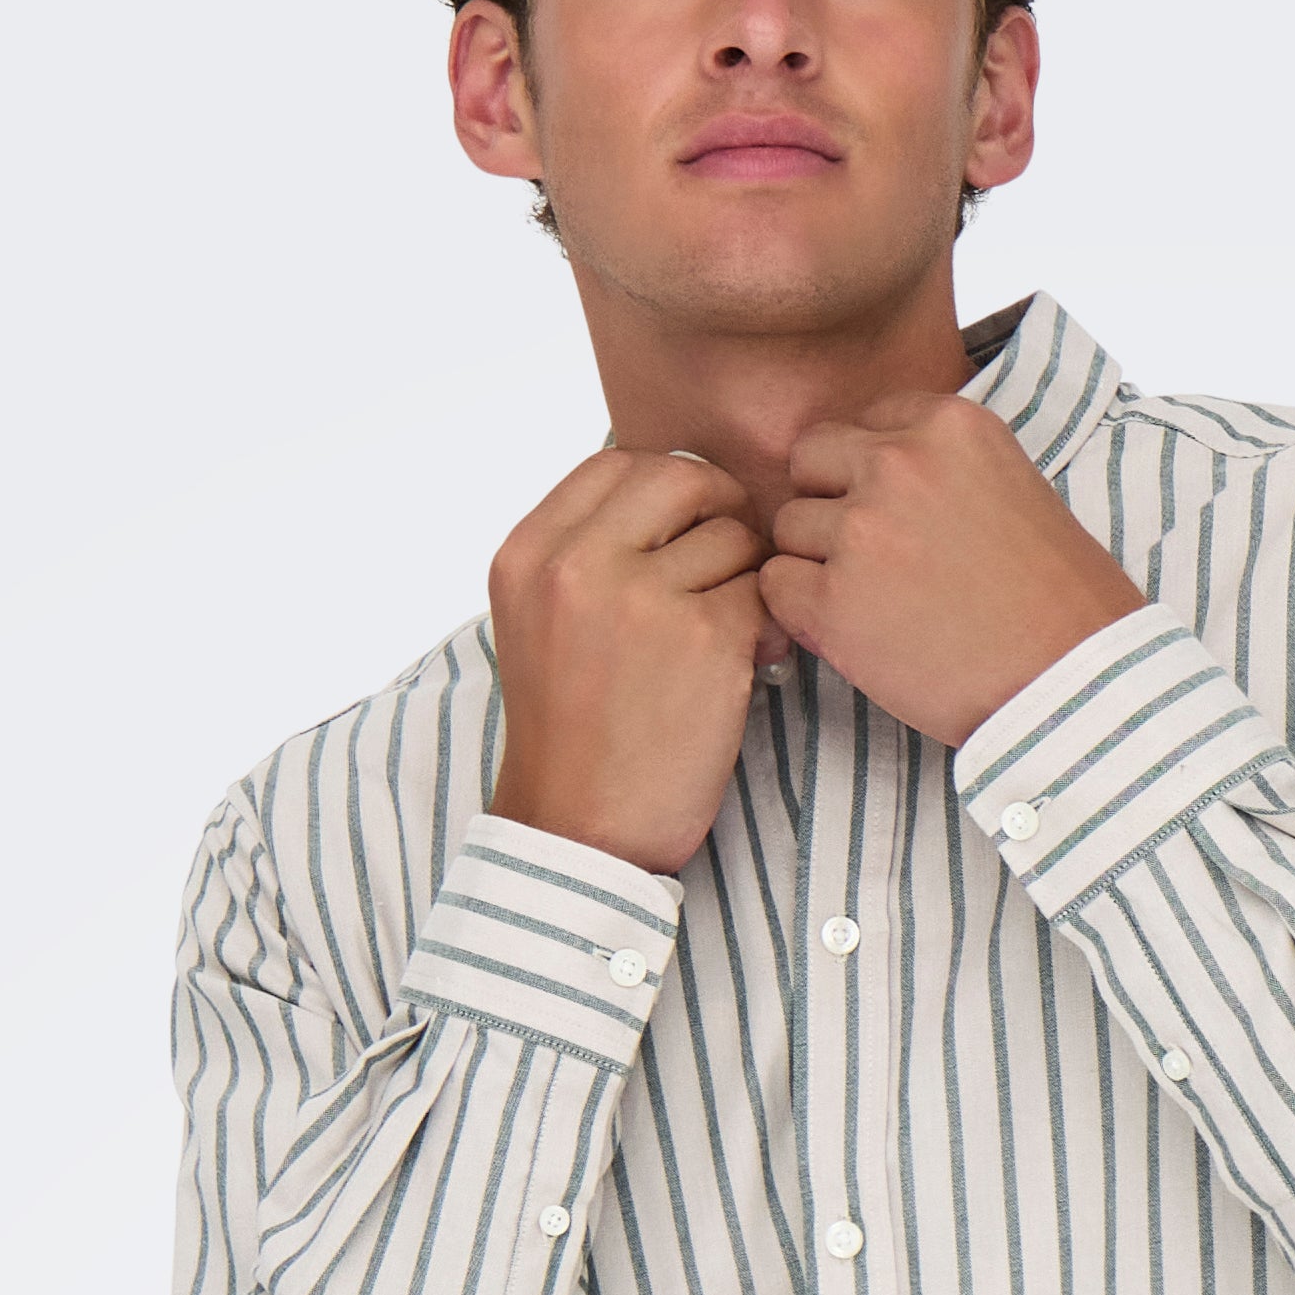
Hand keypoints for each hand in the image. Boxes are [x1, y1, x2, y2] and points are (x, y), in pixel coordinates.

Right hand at [485, 444, 769, 871]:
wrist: (577, 831)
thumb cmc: (571, 735)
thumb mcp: (542, 620)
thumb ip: (587, 550)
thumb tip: (677, 492)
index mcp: (529, 552)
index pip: (616, 463)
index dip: (666, 484)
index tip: (686, 523)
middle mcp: (576, 564)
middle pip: (680, 479)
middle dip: (720, 511)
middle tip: (733, 559)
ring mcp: (640, 598)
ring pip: (731, 536)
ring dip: (747, 577)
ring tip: (734, 628)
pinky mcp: (703, 640)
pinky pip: (761, 594)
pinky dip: (765, 626)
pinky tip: (749, 662)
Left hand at [761, 398, 1143, 745]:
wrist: (1073, 681)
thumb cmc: (1056, 599)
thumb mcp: (1011, 485)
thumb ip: (939, 465)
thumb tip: (868, 473)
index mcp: (947, 424)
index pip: (862, 424)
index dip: (869, 474)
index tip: (900, 517)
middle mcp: (898, 464)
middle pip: (809, 461)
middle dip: (829, 505)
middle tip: (874, 559)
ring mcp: (861, 532)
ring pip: (788, 528)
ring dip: (816, 564)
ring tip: (877, 604)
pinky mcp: (835, 604)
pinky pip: (776, 587)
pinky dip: (802, 613)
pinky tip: (853, 633)